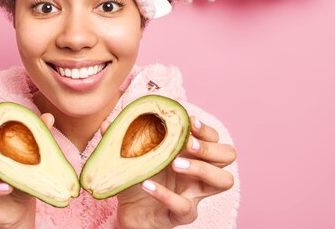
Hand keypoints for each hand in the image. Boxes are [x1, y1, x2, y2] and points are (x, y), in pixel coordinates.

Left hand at [114, 116, 236, 228]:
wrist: (129, 212)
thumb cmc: (137, 178)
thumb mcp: (131, 155)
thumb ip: (122, 138)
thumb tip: (106, 122)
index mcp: (191, 154)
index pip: (214, 137)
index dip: (206, 129)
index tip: (189, 120)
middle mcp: (199, 173)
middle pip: (227, 155)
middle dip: (209, 146)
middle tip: (187, 143)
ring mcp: (195, 194)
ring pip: (224, 181)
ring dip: (202, 168)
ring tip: (175, 163)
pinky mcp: (183, 215)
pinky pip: (185, 206)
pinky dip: (165, 194)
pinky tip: (147, 185)